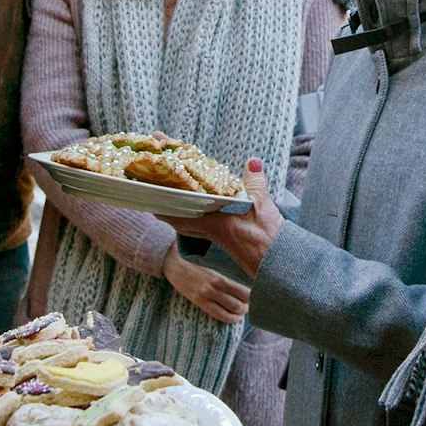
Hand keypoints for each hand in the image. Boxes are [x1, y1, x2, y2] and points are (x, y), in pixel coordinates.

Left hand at [162, 158, 284, 279]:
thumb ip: (255, 183)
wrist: (276, 264)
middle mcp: (211, 231)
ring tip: (170, 197)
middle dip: (166, 205)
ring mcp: (216, 237)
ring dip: (177, 212)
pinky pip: (199, 227)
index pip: (181, 212)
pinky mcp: (223, 241)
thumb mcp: (263, 206)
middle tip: (154, 191)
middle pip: (179, 219)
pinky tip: (197, 210)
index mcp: (214, 223)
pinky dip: (193, 216)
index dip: (165, 203)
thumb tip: (252, 162)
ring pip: (187, 224)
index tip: (149, 193)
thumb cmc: (268, 240)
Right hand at [162, 243, 248, 322]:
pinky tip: (234, 317)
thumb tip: (244, 272)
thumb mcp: (211, 261)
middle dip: (248, 306)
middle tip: (251, 304)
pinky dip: (229, 318)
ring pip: (231, 311)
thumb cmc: (195, 259)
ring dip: (240, 313)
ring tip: (243, 311)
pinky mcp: (199, 302)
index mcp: (219, 277)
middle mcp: (214, 288)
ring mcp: (205, 296)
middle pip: (239, 304)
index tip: (257, 294)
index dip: (253, 295)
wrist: (172, 262)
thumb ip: (226, 268)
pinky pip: (218, 315)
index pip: (243, 291)